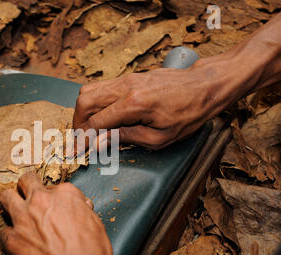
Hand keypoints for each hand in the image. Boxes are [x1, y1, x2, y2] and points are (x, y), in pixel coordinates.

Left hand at [0, 172, 130, 254]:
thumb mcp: (95, 224)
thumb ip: (82, 211)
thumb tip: (80, 209)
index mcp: (65, 195)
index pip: (55, 187)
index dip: (55, 197)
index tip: (55, 206)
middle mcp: (42, 201)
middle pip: (26, 182)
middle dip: (26, 188)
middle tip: (28, 196)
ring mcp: (24, 218)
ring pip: (7, 197)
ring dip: (10, 203)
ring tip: (12, 210)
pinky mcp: (12, 239)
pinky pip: (3, 231)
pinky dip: (9, 236)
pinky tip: (15, 242)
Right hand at [73, 66, 221, 149]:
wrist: (205, 85)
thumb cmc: (189, 113)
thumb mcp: (159, 137)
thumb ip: (126, 138)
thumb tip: (99, 143)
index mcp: (133, 105)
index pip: (95, 122)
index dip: (83, 139)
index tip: (76, 151)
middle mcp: (125, 88)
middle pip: (84, 101)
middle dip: (77, 123)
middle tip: (81, 139)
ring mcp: (126, 79)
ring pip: (89, 90)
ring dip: (83, 111)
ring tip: (89, 129)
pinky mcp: (129, 77)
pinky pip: (101, 87)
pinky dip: (94, 102)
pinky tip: (101, 116)